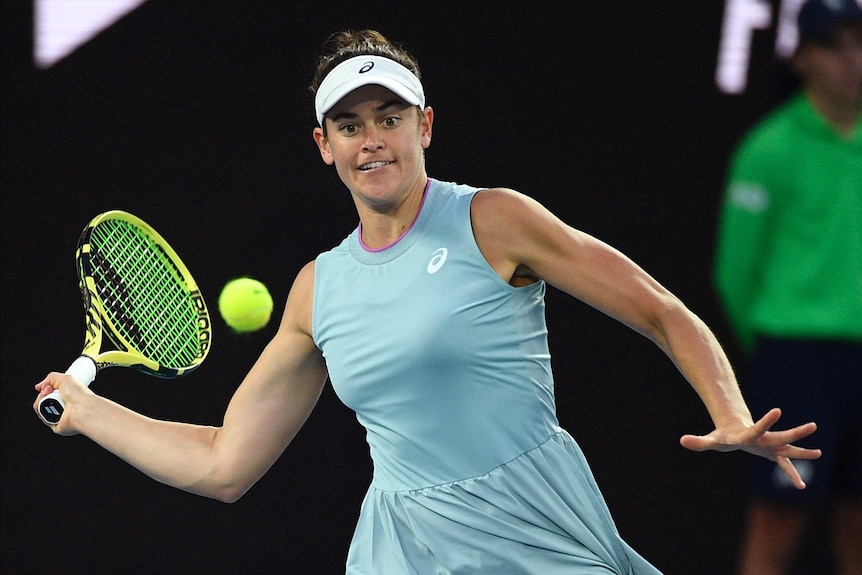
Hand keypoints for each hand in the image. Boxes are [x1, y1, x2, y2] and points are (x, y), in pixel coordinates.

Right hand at [33, 372, 87, 434]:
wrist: (81, 408)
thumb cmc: (79, 394)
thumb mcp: (65, 378)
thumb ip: (51, 378)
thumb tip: (39, 386)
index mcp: (68, 396)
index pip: (50, 392)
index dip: (46, 389)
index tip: (48, 387)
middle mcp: (63, 406)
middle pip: (42, 399)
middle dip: (42, 394)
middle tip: (49, 391)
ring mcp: (58, 415)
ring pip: (39, 407)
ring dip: (40, 401)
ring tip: (50, 399)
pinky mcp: (55, 425)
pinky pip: (42, 417)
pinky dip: (42, 411)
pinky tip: (50, 408)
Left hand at [680, 408, 820, 489]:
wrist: (735, 428)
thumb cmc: (722, 435)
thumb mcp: (710, 440)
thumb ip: (698, 441)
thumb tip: (682, 440)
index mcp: (748, 435)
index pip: (757, 429)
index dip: (766, 421)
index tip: (779, 409)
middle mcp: (763, 440)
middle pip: (780, 436)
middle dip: (796, 432)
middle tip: (813, 426)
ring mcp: (770, 446)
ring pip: (788, 448)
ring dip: (802, 450)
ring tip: (819, 453)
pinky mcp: (773, 454)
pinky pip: (785, 465)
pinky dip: (792, 473)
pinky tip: (801, 487)